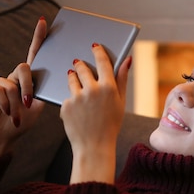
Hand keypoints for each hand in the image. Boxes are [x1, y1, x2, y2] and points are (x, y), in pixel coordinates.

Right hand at [0, 17, 47, 162]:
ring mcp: (2, 82)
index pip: (35, 53)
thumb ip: (46, 91)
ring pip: (11, 83)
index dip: (38, 37)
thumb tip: (61, 81)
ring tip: (17, 116)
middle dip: (28, 87)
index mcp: (30, 78)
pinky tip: (8, 113)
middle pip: (24, 68)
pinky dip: (5, 104)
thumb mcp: (40, 106)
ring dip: (16, 103)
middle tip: (29, 104)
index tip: (43, 21)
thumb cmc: (24, 119)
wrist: (5, 135)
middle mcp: (15, 76)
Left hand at [61, 44, 131, 183]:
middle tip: (78, 63)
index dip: (98, 51)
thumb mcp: (121, 102)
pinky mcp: (66, 106)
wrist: (94, 146)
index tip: (94, 46)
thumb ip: (122, 79)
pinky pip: (67, 96)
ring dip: (73, 78)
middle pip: (82, 67)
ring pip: (71, 79)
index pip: (102, 61)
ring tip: (78, 88)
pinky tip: (77, 111)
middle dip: (80, 64)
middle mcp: (92, 90)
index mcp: (109, 88)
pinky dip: (71, 100)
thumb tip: (128, 59)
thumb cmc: (111, 125)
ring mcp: (77, 97)